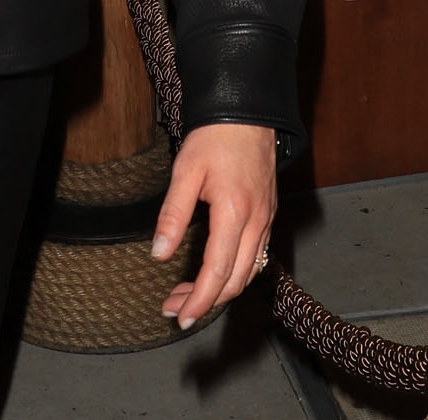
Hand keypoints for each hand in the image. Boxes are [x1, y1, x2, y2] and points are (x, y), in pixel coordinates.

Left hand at [151, 122, 276, 327]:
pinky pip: (256, 256)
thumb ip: (172, 214)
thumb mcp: (185, 170)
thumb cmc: (214, 136)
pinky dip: (235, 273)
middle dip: (205, 301)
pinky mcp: (268, 214)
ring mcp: (266, 219)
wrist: (247, 111)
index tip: (179, 316)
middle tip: (175, 308)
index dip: (198, 300)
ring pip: (249, 272)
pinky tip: (214, 272)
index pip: (217, 272)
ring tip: (187, 294)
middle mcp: (257, 222)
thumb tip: (159, 254)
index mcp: (235, 213)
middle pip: (235, 280)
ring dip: (220, 290)